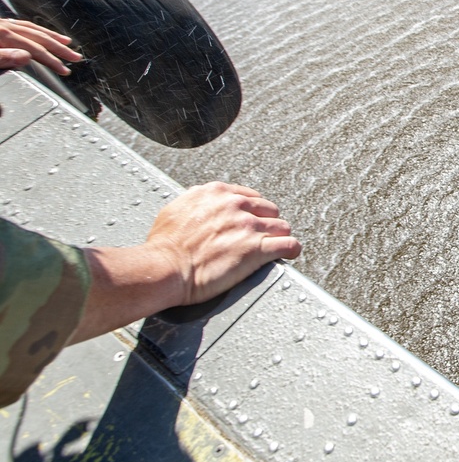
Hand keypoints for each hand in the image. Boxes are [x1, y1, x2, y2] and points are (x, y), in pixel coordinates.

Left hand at [0, 18, 82, 73]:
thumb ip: (3, 57)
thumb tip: (27, 57)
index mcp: (1, 34)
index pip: (35, 49)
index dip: (52, 60)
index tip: (64, 70)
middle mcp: (3, 26)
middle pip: (38, 36)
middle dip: (59, 47)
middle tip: (75, 56)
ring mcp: (0, 24)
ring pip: (31, 28)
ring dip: (51, 35)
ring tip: (65, 41)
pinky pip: (21, 24)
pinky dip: (35, 29)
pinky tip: (38, 32)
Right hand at [146, 182, 302, 305]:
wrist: (163, 268)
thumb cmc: (164, 245)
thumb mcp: (178, 209)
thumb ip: (198, 203)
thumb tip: (203, 206)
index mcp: (218, 193)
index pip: (251, 197)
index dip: (253, 213)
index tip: (253, 222)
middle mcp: (236, 206)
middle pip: (269, 211)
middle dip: (267, 225)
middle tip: (261, 238)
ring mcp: (248, 226)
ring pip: (281, 227)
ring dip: (278, 238)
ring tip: (275, 248)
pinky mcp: (256, 249)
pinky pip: (288, 244)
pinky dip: (291, 249)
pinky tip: (290, 253)